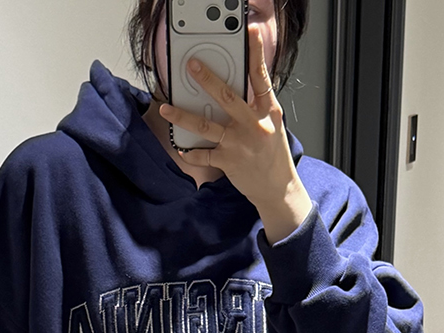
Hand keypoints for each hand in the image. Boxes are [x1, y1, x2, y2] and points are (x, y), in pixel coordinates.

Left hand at [157, 25, 313, 244]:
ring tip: (166, 108)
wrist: (278, 188)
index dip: (256, 53)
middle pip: (227, 97)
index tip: (251, 33)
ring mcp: (239, 144)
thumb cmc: (273, 154)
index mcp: (267, 111)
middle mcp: (253, 125)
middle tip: (191, 65)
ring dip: (182, 116)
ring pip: (206, 125)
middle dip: (207, 79)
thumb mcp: (272, 124)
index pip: (261, 77)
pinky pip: (203, 155)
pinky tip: (180, 146)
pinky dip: (190, 151)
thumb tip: (237, 84)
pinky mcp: (228, 162)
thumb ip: (256, 104)